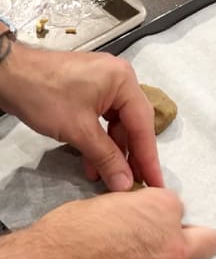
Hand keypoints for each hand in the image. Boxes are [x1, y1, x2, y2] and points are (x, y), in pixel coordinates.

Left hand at [0, 42, 162, 190]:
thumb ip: (107, 158)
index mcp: (124, 82)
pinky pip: (103, 121)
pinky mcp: (91, 92)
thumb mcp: (79, 130)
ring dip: (112, 153)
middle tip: (138, 185)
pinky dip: (99, 142)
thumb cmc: (43, 96)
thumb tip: (126, 185)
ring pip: (117, 126)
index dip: (148, 158)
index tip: (157, 184)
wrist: (4, 73)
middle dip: (131, 156)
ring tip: (111, 180)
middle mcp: (121, 80)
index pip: (142, 125)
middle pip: (133, 125)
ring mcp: (106, 85)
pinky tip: (93, 165)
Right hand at [0, 188, 215, 258]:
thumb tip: (139, 215)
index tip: (147, 215)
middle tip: (170, 238)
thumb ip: (134, 209)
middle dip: (192, 237)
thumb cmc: (67, 234)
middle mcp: (173, 247)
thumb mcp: (103, 205)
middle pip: (208, 241)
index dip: (161, 210)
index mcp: (162, 211)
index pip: (179, 205)